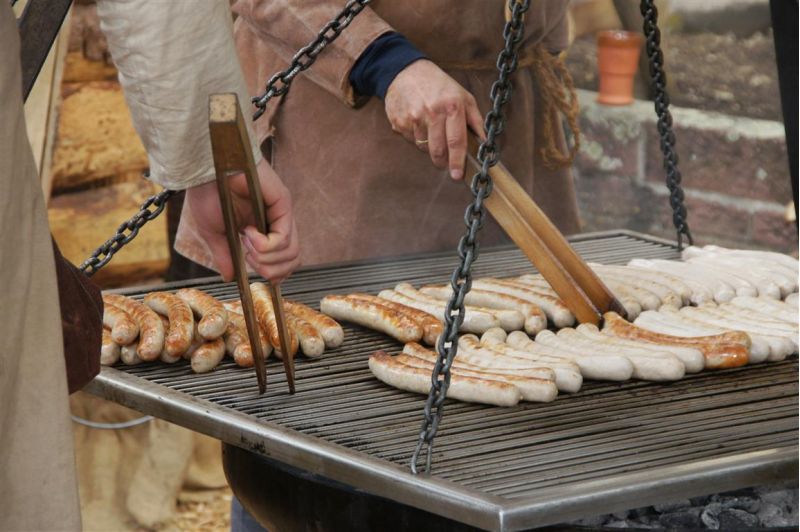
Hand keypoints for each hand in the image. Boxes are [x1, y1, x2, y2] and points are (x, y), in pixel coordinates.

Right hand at [185, 157, 299, 283]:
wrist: (204, 171)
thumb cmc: (207, 193)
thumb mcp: (214, 233)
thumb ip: (225, 256)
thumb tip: (229, 278)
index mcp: (263, 230)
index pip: (284, 262)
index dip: (274, 274)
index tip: (251, 267)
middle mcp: (276, 222)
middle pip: (292, 261)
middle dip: (269, 269)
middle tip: (248, 256)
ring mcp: (282, 213)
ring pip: (292, 253)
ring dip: (265, 257)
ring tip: (246, 241)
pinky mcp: (284, 203)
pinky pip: (284, 238)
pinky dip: (265, 245)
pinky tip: (249, 233)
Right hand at [384, 60, 484, 179]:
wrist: (406, 71)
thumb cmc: (439, 85)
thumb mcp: (463, 96)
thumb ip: (475, 120)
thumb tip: (485, 142)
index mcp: (451, 106)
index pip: (456, 141)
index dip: (457, 161)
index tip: (458, 175)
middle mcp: (432, 112)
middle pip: (438, 150)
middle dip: (443, 162)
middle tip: (445, 164)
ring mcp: (413, 118)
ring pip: (423, 148)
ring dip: (429, 147)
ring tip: (431, 131)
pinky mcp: (399, 122)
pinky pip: (410, 141)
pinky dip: (416, 138)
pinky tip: (418, 124)